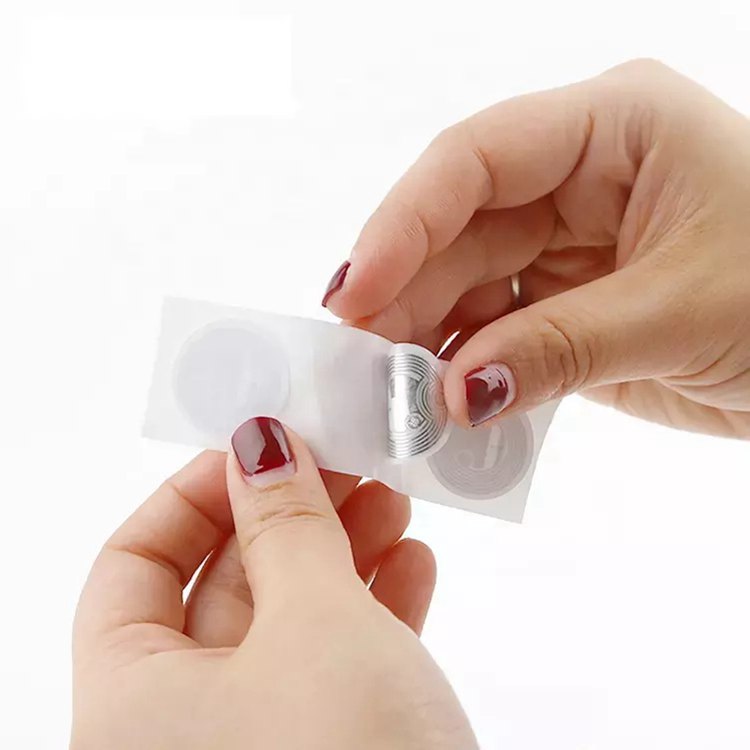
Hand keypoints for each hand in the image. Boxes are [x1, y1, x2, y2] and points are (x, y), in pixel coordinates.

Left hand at [71, 418, 476, 748]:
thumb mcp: (316, 623)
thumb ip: (286, 525)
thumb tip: (260, 443)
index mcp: (133, 706)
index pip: (133, 566)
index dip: (194, 495)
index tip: (259, 449)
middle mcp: (184, 731)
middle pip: (225, 585)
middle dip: (288, 515)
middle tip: (342, 463)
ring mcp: (263, 742)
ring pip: (290, 621)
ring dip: (342, 552)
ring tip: (391, 501)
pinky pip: (338, 664)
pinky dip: (375, 606)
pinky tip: (412, 564)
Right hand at [322, 60, 749, 437]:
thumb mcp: (682, 313)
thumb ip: (560, 349)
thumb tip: (453, 395)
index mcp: (613, 126)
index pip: (476, 159)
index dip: (402, 226)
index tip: (354, 299)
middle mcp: (577, 174)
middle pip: (456, 230)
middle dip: (405, 301)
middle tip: (361, 371)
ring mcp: (566, 240)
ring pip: (465, 286)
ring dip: (428, 345)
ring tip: (395, 401)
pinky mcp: (564, 300)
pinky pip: (495, 330)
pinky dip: (467, 372)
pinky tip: (443, 407)